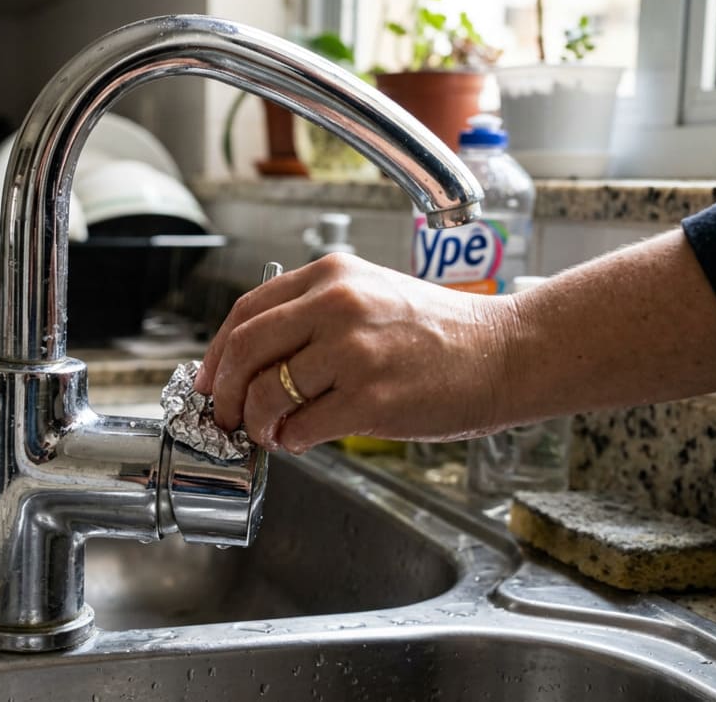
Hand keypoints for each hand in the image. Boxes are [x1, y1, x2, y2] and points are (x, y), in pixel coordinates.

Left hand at [193, 253, 518, 452]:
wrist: (506, 353)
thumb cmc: (442, 332)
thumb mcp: (372, 295)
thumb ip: (314, 316)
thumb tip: (255, 363)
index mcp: (332, 275)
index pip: (246, 311)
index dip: (216, 352)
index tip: (209, 379)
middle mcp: (337, 305)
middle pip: (244, 351)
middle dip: (223, 392)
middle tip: (224, 416)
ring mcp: (353, 352)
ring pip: (267, 394)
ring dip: (256, 423)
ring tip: (270, 432)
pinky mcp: (370, 399)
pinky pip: (302, 427)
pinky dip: (291, 441)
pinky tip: (302, 440)